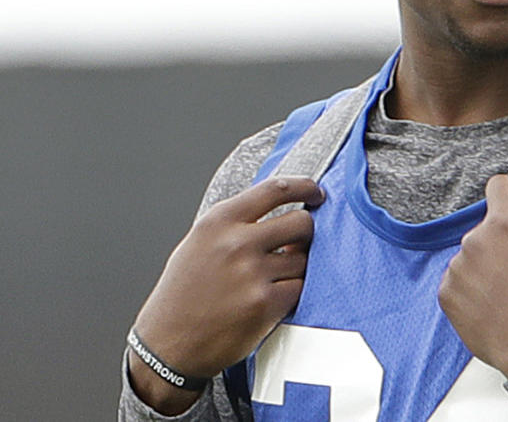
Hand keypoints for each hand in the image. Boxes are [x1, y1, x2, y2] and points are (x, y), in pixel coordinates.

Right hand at [129, 177, 322, 413]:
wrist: (167, 346)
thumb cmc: (184, 293)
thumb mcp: (199, 242)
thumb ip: (238, 223)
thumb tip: (284, 208)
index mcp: (219, 221)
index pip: (274, 189)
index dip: (304, 187)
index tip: (315, 192)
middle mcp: (236, 243)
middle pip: (301, 223)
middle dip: (306, 233)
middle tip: (299, 244)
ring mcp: (252, 274)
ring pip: (303, 260)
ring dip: (296, 269)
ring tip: (272, 280)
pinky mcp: (265, 304)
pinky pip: (300, 288)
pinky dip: (292, 293)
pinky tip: (272, 298)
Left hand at [438, 174, 507, 379]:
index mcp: (507, 224)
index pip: (499, 186)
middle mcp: (476, 241)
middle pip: (488, 225)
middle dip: (506, 237)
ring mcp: (458, 269)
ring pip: (473, 253)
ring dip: (489, 262)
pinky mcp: (448, 295)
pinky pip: (459, 279)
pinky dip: (474, 286)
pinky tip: (497, 302)